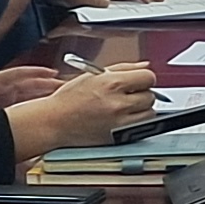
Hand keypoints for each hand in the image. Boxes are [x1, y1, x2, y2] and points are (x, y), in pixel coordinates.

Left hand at [0, 65, 69, 112]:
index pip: (19, 75)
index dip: (37, 74)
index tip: (54, 75)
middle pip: (28, 84)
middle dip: (48, 84)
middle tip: (68, 87)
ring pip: (25, 95)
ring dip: (42, 95)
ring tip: (61, 99)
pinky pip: (17, 106)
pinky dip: (30, 107)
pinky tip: (39, 113)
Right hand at [9, 59, 157, 158]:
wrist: (54, 122)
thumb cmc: (69, 99)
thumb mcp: (93, 75)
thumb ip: (123, 68)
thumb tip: (144, 65)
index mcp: (112, 84)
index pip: (148, 77)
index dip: (143, 78)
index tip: (138, 81)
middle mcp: (118, 104)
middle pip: (150, 96)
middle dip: (141, 94)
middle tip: (127, 95)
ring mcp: (120, 123)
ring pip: (149, 114)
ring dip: (141, 110)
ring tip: (124, 108)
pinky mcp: (119, 138)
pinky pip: (140, 128)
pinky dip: (135, 123)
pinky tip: (120, 119)